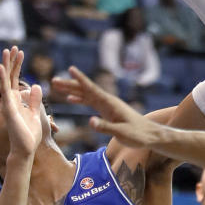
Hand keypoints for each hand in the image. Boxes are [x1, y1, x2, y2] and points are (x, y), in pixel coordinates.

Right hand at [0, 47, 43, 160]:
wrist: (25, 149)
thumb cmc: (28, 134)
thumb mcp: (35, 112)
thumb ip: (34, 100)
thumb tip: (36, 86)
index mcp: (16, 100)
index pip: (16, 78)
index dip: (18, 65)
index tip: (21, 52)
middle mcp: (10, 99)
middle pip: (10, 76)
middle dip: (12, 61)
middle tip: (13, 46)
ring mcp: (8, 103)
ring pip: (5, 80)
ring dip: (6, 65)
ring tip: (6, 51)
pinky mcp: (8, 108)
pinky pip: (4, 91)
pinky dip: (3, 78)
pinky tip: (1, 67)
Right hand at [52, 68, 169, 151]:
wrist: (150, 135)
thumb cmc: (138, 135)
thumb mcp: (121, 133)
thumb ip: (105, 127)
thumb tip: (89, 121)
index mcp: (110, 104)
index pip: (92, 89)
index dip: (81, 80)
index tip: (71, 69)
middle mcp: (108, 102)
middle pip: (86, 90)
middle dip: (70, 84)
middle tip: (54, 80)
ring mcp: (107, 106)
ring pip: (86, 95)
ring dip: (72, 90)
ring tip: (57, 86)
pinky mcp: (108, 111)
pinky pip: (90, 102)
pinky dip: (80, 99)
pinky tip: (71, 99)